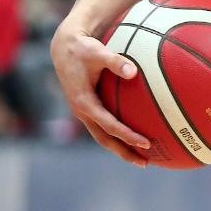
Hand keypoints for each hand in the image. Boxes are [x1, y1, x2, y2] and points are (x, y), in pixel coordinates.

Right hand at [50, 19, 150, 166]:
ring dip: (121, 148)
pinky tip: (135, 135)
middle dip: (124, 152)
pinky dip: (117, 134)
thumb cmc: (83, 49)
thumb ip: (115, 61)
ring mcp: (85, 111)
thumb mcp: (98, 52)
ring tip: (142, 158)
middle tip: (145, 163)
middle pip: (105, 140)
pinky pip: (104, 126)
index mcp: (84, 103)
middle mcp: (83, 111)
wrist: (64, 47)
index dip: (127, 136)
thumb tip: (133, 71)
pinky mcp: (88, 107)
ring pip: (103, 136)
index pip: (110, 125)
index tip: (146, 143)